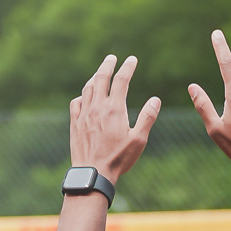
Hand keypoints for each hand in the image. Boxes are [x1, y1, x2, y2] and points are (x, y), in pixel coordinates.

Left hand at [70, 54, 160, 180]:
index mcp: (114, 109)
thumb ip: (147, 117)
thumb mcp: (139, 140)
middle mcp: (97, 108)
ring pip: (87, 89)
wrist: (93, 173)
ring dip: (94, 77)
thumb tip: (156, 99)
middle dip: (107, 65)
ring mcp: (84, 115)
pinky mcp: (75, 125)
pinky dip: (81, 95)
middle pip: (101, 78)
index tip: (132, 59)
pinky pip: (76, 103)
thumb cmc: (118, 159)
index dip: (127, 67)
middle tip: (112, 57)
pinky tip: (84, 96)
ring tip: (99, 73)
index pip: (121, 80)